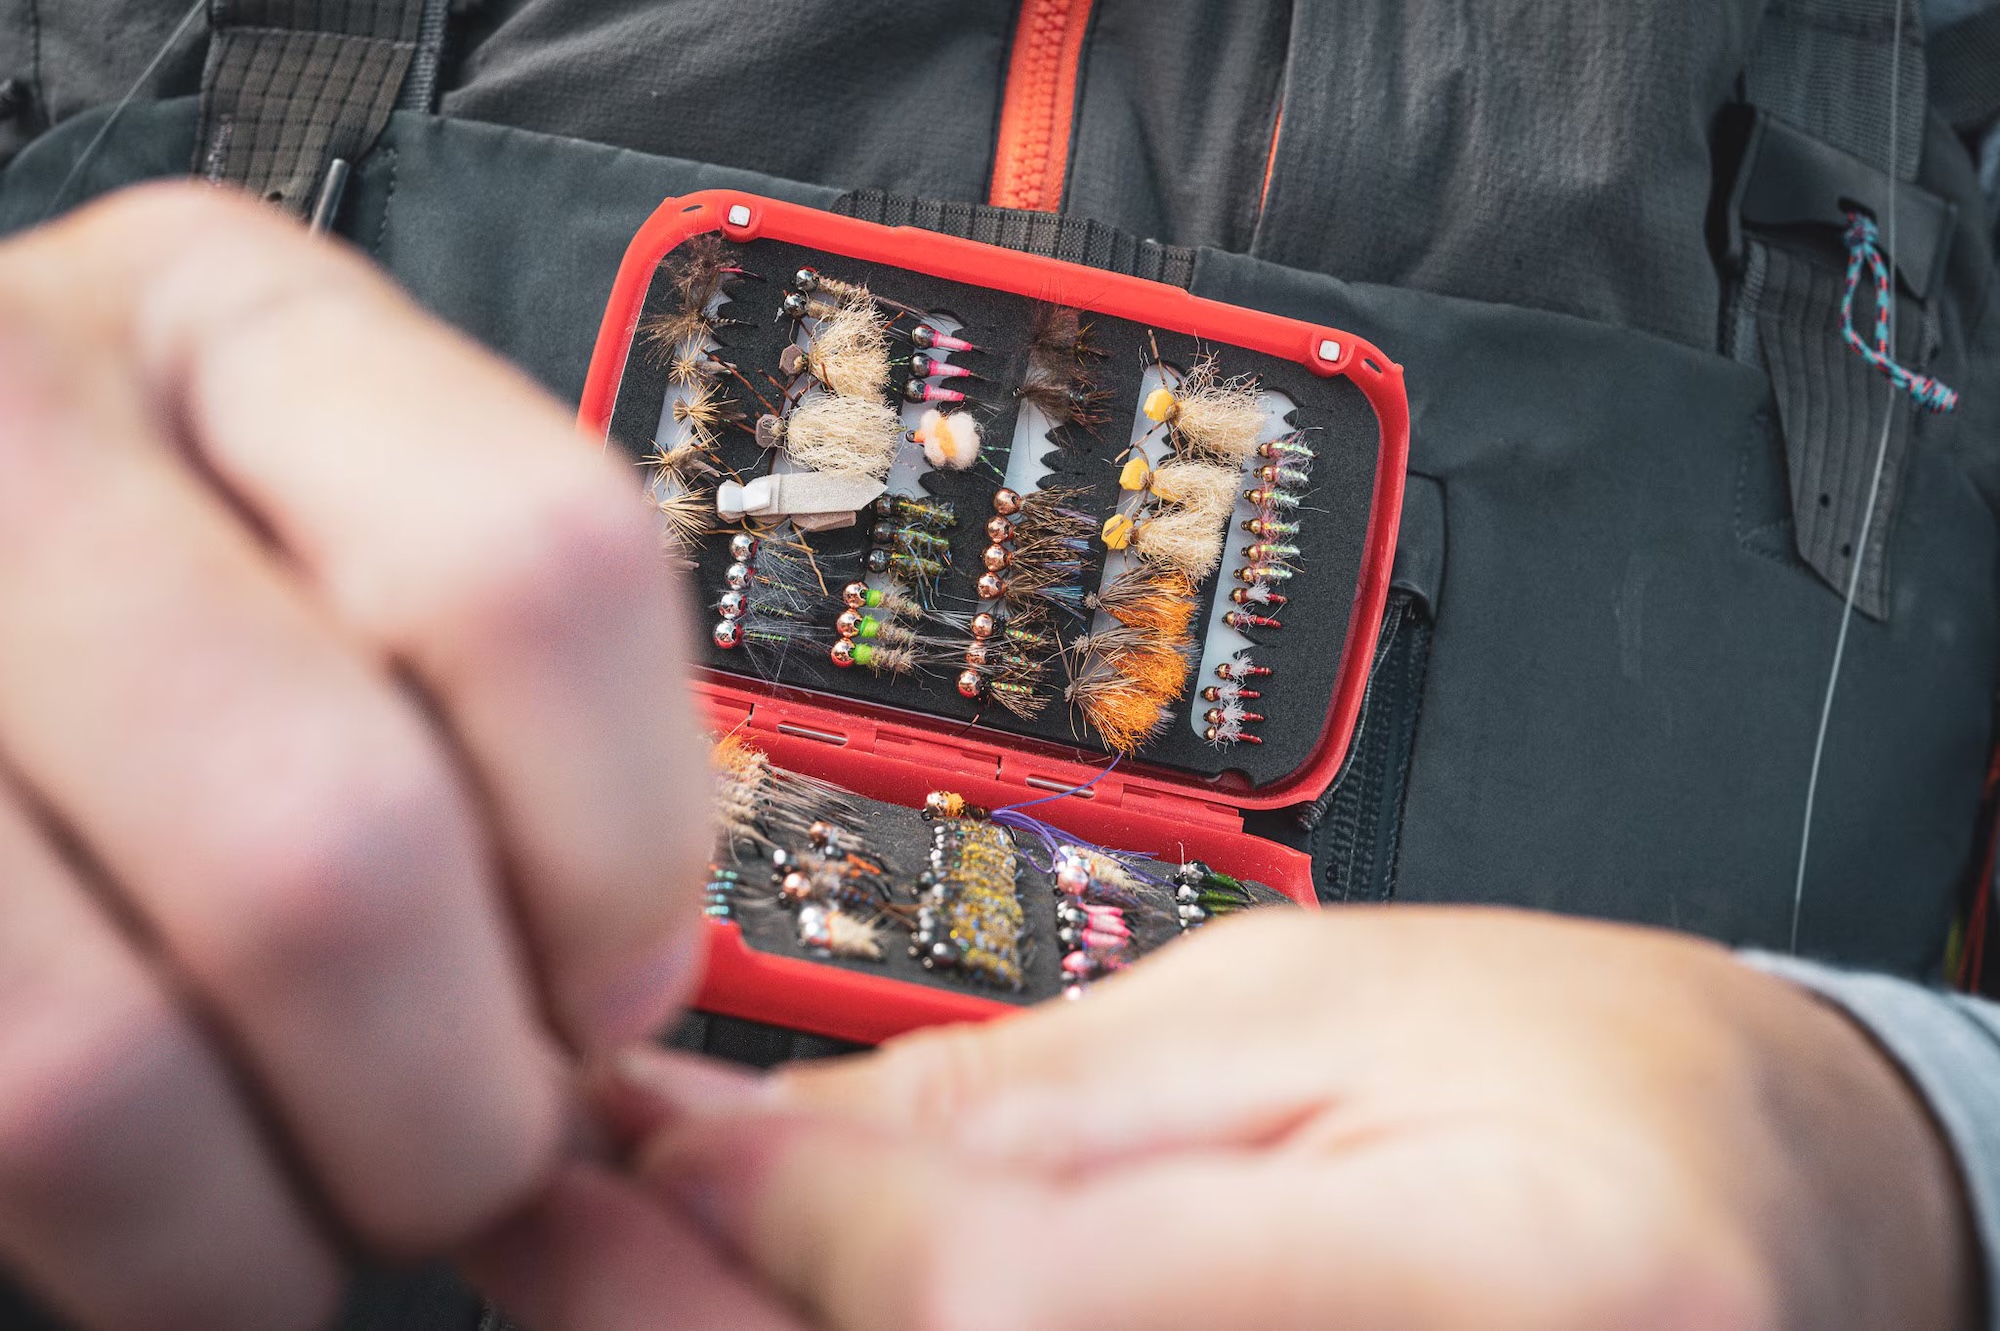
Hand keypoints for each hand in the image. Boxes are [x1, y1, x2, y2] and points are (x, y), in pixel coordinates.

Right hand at [0, 184, 707, 1327]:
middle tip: (486, 1137)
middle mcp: (19, 437)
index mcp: (231, 327)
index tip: (623, 977)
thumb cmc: (119, 595)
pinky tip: (207, 1213)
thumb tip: (628, 971)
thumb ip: (477, 676)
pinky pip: (25, 1114)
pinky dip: (165, 1237)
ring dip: (306, 1188)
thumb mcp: (291, 527)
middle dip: (463, 1084)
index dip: (623, 840)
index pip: (539, 572)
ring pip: (128, 1044)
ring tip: (344, 1198)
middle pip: (342, 840)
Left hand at [593, 909, 1975, 1330]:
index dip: (786, 1219)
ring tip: (643, 1244)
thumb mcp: (1298, 1010)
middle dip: (689, 1326)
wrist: (1716, 1204)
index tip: (629, 1126)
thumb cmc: (1559, 1077)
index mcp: (1496, 1280)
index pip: (1011, 1305)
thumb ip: (1017, 1107)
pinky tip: (788, 1294)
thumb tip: (734, 1149)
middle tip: (558, 1204)